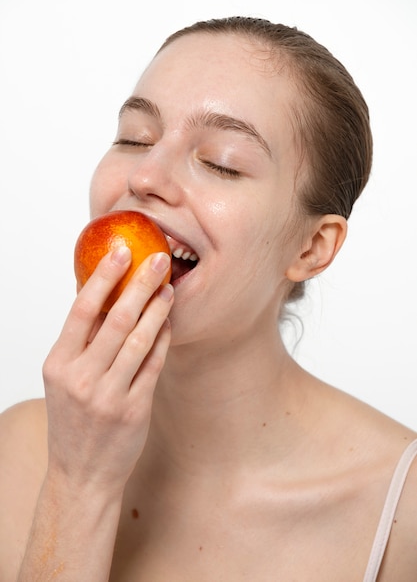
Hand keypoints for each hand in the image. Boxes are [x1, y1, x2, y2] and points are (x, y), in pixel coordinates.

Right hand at [42, 246, 172, 494]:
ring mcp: (109, 395)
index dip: (104, 276)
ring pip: (140, 339)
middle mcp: (82, 378)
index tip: (122, 251)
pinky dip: (163, 339)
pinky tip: (169, 322)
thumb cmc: (73, 420)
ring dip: (158, 308)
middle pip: (116, 318)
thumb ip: (81, 342)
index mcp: (58, 364)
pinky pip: (154, 364)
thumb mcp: (64, 379)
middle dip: (141, 283)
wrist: (82, 474)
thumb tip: (104, 295)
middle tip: (159, 259)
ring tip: (169, 287)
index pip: (82, 309)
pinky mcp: (134, 409)